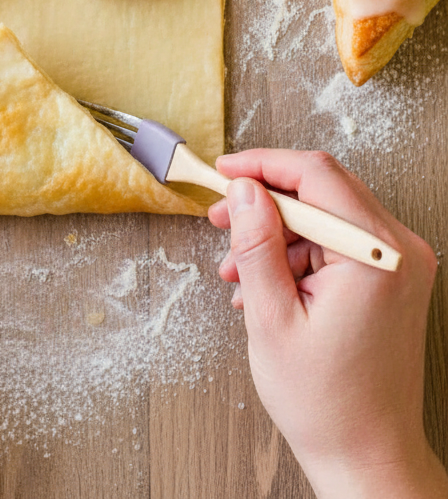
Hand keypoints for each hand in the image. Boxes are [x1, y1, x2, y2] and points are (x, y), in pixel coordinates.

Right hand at [209, 150, 446, 498]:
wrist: (367, 456)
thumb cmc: (326, 403)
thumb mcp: (272, 319)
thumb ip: (257, 245)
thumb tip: (244, 190)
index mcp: (377, 256)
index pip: (316, 176)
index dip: (262, 166)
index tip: (224, 172)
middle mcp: (399, 251)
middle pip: (322, 190)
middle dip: (264, 203)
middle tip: (221, 219)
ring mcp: (400, 265)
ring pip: (325, 217)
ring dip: (276, 235)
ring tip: (238, 273)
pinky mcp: (392, 279)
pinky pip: (338, 243)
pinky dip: (298, 255)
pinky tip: (266, 286)